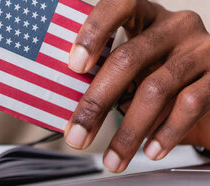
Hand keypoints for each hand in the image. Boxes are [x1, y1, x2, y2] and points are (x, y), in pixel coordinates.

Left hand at [63, 0, 209, 172]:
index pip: (119, 7)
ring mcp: (200, 49)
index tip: (75, 64)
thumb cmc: (162, 73)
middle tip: (77, 134)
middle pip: (128, 59)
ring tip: (113, 157)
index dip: (94, 31)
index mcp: (145, 16)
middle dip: (96, 103)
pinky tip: (150, 150)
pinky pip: (189, 104)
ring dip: (128, 131)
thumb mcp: (135, 64)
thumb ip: (108, 73)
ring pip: (156, 89)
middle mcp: (174, 26)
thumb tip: (71, 108)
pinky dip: (166, 132)